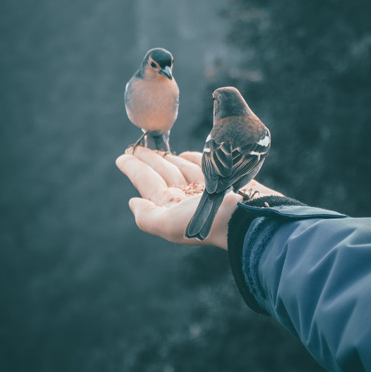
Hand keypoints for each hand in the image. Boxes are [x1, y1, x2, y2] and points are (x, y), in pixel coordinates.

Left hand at [115, 147, 282, 249]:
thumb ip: (147, 217)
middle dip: (147, 160)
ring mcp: (204, 189)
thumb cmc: (207, 221)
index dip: (133, 169)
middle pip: (162, 174)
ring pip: (179, 169)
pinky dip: (190, 160)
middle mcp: (186, 199)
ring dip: (166, 159)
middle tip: (134, 146)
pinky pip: (201, 166)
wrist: (248, 216)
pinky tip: (182, 155)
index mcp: (172, 208)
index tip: (121, 156)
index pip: (148, 183)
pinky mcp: (221, 179)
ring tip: (156, 150)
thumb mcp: (169, 225)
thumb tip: (132, 202)